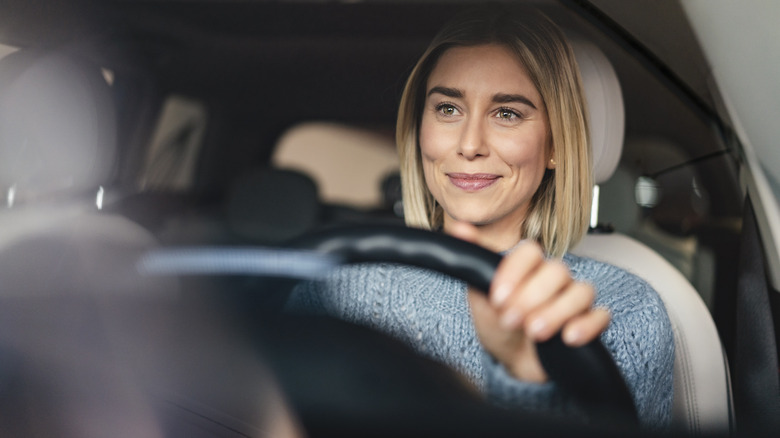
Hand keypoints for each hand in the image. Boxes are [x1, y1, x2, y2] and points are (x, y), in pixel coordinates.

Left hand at [448, 222, 609, 382]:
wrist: (511, 360)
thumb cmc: (497, 322)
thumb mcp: (479, 292)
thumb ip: (473, 259)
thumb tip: (459, 227)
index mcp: (528, 266)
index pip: (531, 252)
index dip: (515, 272)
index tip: (497, 297)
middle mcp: (554, 278)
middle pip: (557, 271)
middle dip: (531, 297)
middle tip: (510, 319)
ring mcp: (574, 299)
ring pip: (580, 292)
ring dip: (556, 312)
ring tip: (534, 332)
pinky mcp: (588, 322)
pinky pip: (600, 316)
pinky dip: (587, 325)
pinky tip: (568, 337)